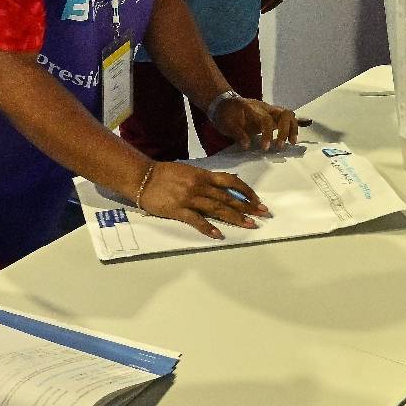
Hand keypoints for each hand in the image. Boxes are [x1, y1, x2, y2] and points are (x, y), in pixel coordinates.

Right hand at [136, 160, 271, 238]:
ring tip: (249, 225)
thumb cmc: (164, 173)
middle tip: (262, 214)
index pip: (230, 182)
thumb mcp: (188, 170)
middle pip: (228, 197)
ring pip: (217, 208)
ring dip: (235, 217)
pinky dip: (208, 228)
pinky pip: (196, 220)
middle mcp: (199, 185)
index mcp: (202, 175)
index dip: (246, 191)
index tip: (258, 201)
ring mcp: (189, 198)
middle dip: (247, 206)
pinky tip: (219, 235)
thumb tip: (225, 183)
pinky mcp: (178, 210)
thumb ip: (205, 178)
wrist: (142, 177)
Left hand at [210, 95, 299, 151]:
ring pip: (288, 115)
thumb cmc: (226, 115)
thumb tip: (247, 146)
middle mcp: (265, 107)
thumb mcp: (227, 125)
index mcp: (253, 108)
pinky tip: (291, 139)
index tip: (265, 148)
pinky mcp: (272, 115)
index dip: (267, 134)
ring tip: (291, 142)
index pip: (266, 120)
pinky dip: (291, 128)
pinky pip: (286, 118)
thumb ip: (238, 134)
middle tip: (280, 146)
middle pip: (283, 114)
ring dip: (292, 128)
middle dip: (285, 131)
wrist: (224, 104)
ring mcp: (270, 110)